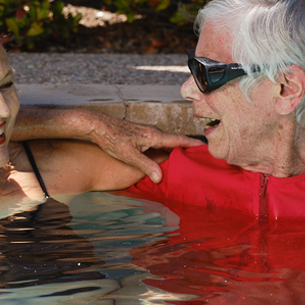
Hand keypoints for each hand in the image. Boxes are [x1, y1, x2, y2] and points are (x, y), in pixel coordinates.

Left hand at [88, 112, 202, 182]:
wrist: (96, 126)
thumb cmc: (111, 139)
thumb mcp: (129, 155)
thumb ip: (146, 166)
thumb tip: (160, 178)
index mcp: (154, 136)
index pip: (180, 140)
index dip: (194, 145)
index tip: (208, 149)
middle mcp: (153, 132)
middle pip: (176, 141)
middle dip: (188, 149)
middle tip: (201, 160)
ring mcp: (146, 133)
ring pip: (167, 142)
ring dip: (176, 150)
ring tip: (187, 161)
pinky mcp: (140, 135)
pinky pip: (158, 142)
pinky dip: (166, 149)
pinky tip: (164, 158)